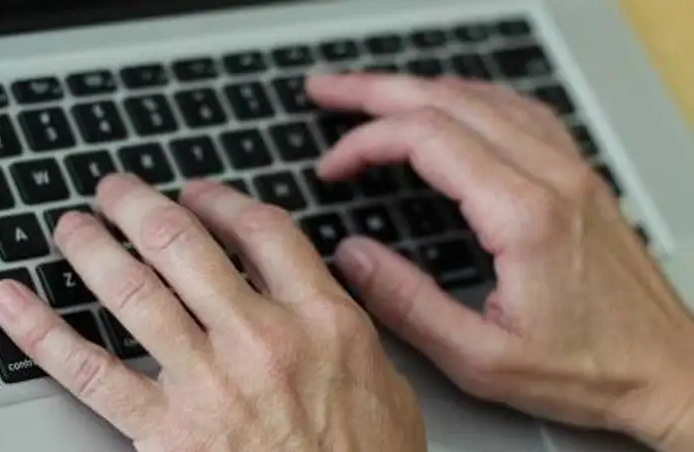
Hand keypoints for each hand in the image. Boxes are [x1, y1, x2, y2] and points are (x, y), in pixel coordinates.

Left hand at [0, 174, 425, 451]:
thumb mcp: (383, 379)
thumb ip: (346, 321)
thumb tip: (319, 279)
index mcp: (320, 319)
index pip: (260, 231)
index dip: (220, 200)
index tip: (197, 193)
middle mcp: (259, 339)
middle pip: (183, 245)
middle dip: (139, 206)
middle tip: (116, 191)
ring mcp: (207, 381)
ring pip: (132, 291)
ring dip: (90, 249)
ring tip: (70, 226)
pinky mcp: (165, 431)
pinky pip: (89, 371)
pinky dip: (41, 331)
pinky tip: (12, 303)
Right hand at [308, 73, 693, 451]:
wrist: (670, 371)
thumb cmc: (589, 370)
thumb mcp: (481, 357)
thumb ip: (408, 304)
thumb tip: (353, 257)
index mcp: (524, 214)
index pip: (426, 139)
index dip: (365, 142)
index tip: (332, 166)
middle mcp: (551, 176)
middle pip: (447, 101)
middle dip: (374, 92)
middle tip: (327, 91)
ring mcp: (571, 169)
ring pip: (483, 97)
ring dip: (419, 89)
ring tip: (373, 93)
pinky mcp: (580, 176)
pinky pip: (520, 111)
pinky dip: (470, 97)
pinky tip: (451, 102)